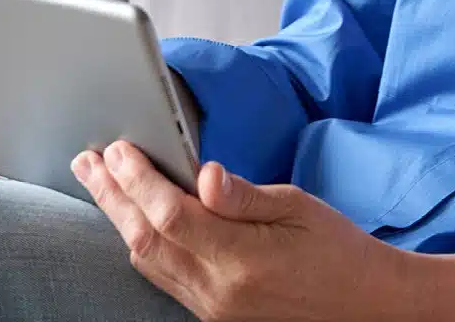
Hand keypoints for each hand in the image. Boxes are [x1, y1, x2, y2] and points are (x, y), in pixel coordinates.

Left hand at [75, 142, 416, 321]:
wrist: (367, 306)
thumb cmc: (340, 250)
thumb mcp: (300, 208)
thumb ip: (245, 196)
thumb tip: (205, 174)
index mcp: (243, 259)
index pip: (170, 214)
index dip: (137, 180)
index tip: (118, 148)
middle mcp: (220, 290)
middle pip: (145, 239)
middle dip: (111, 196)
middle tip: (86, 160)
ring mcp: (214, 308)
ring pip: (148, 262)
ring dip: (118, 219)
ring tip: (99, 184)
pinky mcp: (214, 315)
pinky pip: (163, 279)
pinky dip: (141, 244)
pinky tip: (133, 221)